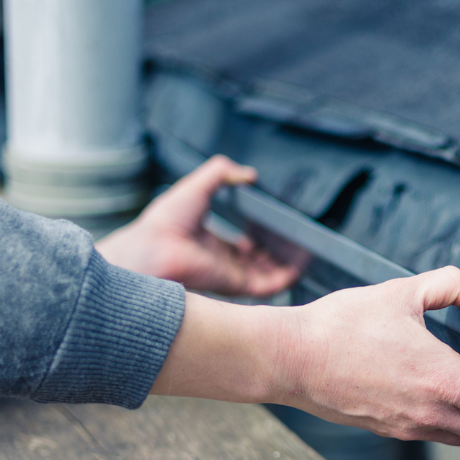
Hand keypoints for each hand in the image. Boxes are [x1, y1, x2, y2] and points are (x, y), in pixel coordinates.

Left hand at [97, 155, 299, 295]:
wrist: (154, 248)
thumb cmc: (166, 221)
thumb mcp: (197, 185)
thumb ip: (221, 173)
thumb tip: (248, 173)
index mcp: (210, 242)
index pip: (240, 246)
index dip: (257, 239)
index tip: (273, 230)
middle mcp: (221, 261)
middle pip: (256, 262)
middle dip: (275, 255)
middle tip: (294, 243)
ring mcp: (230, 275)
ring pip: (266, 275)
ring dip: (285, 266)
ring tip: (304, 253)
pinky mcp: (237, 285)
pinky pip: (268, 286)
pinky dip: (286, 278)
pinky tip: (299, 266)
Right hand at [152, 266, 459, 447]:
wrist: (290, 360)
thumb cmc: (341, 326)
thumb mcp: (400, 292)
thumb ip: (451, 286)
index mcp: (442, 378)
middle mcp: (431, 411)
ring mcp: (410, 427)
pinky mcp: (392, 431)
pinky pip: (438, 435)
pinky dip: (455, 423)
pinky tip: (446, 396)